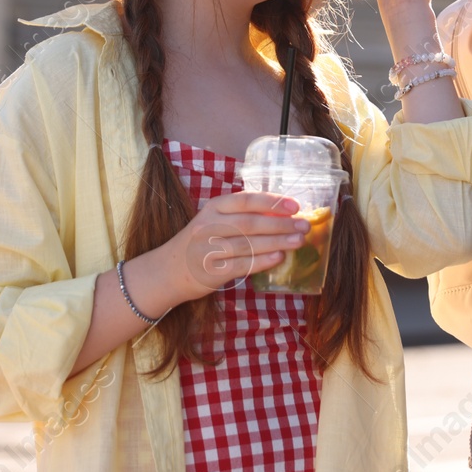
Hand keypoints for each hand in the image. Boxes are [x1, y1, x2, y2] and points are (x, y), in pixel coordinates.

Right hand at [151, 192, 306, 306]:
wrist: (167, 271)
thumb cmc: (199, 242)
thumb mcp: (213, 221)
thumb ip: (240, 216)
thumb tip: (281, 214)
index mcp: (213, 208)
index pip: (246, 200)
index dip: (272, 202)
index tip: (295, 205)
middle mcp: (209, 226)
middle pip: (250, 223)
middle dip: (281, 224)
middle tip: (304, 225)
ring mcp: (209, 249)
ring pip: (249, 244)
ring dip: (277, 242)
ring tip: (298, 241)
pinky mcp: (211, 271)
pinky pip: (242, 265)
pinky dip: (263, 261)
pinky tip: (279, 258)